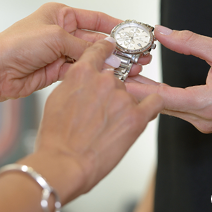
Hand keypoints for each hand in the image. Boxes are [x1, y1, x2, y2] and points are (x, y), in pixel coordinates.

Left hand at [0, 3, 147, 109]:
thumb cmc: (15, 46)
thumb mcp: (55, 37)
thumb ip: (84, 46)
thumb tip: (107, 51)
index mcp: (60, 14)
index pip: (96, 18)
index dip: (117, 26)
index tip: (136, 33)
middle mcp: (61, 31)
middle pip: (97, 40)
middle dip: (120, 48)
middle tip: (140, 56)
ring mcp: (61, 52)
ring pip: (93, 58)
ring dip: (112, 64)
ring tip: (134, 70)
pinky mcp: (58, 71)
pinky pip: (84, 72)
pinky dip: (98, 76)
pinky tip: (113, 78)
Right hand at [30, 38, 162, 201]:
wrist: (64, 162)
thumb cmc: (56, 138)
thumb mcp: (56, 100)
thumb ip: (75, 85)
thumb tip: (83, 83)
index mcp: (82, 73)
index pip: (100, 51)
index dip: (107, 51)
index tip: (111, 50)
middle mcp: (104, 81)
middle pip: (116, 80)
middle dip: (111, 94)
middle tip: (102, 114)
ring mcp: (122, 98)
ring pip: (132, 95)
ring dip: (126, 106)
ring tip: (112, 126)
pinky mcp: (136, 117)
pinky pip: (155, 103)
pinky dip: (152, 107)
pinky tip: (144, 114)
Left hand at [125, 26, 211, 133]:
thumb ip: (190, 42)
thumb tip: (163, 33)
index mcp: (208, 102)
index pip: (162, 97)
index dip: (136, 87)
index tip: (117, 78)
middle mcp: (204, 118)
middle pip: (160, 105)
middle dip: (135, 89)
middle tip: (112, 74)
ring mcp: (205, 124)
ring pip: (167, 109)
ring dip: (146, 94)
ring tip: (124, 76)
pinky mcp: (206, 123)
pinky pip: (177, 111)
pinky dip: (161, 98)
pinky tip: (146, 86)